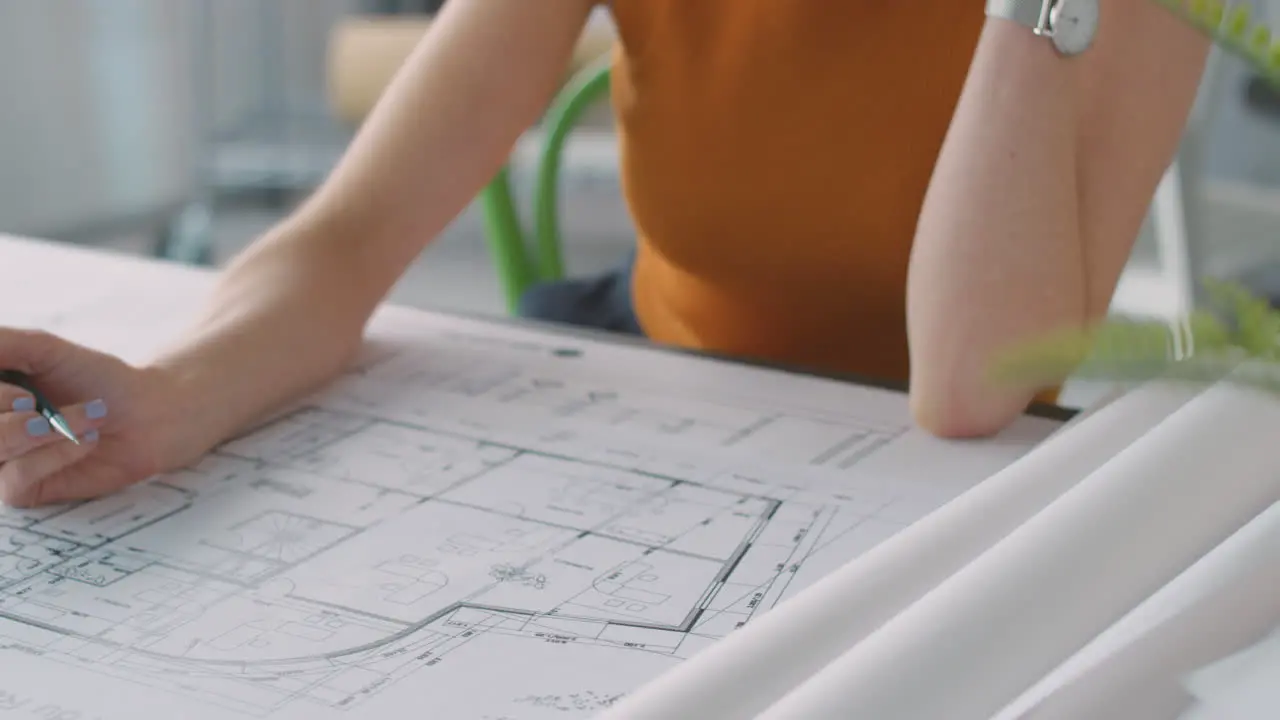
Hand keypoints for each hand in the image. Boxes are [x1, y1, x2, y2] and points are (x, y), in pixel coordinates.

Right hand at [0, 328, 177, 506]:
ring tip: (85, 416)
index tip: (21, 391)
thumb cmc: (96, 379)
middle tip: (38, 402)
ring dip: (42, 430)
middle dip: (6, 408)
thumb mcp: (42, 349)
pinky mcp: (19, 491)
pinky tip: (85, 442)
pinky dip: (56, 453)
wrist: (148, 416)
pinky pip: (16, 477)